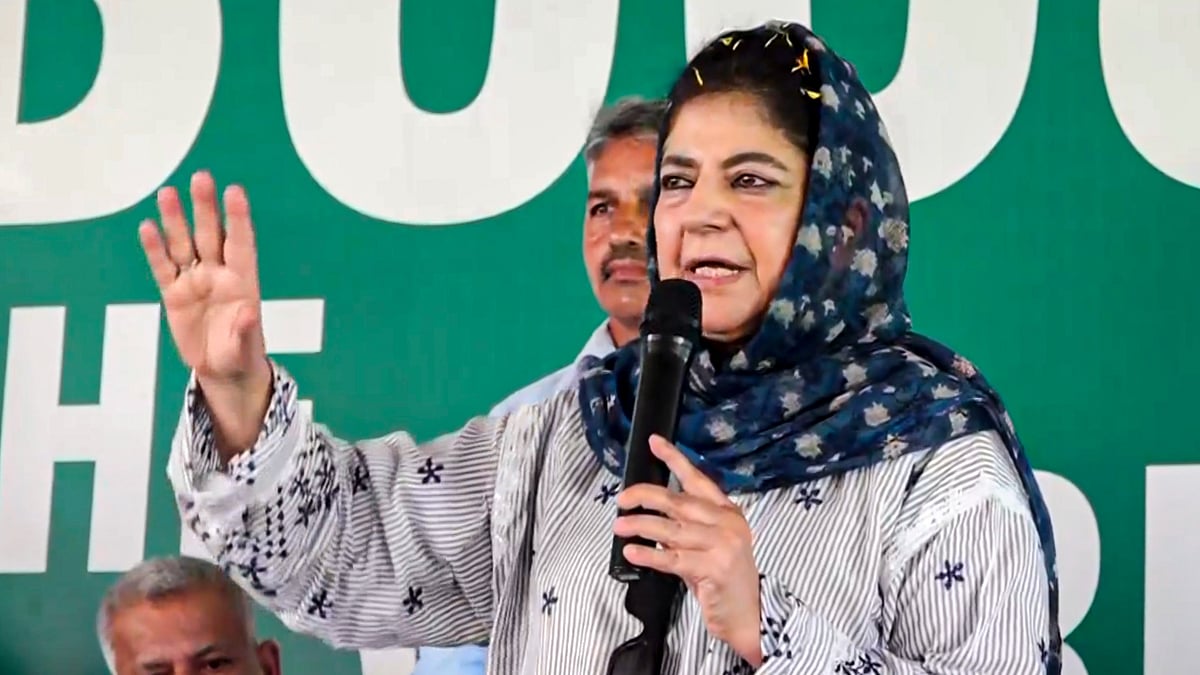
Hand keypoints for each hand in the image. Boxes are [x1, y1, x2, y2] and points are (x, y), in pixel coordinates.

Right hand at [139, 171, 270, 450]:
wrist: (222, 370)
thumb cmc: (240, 355)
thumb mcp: (246, 348)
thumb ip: (247, 331)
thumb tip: (249, 314)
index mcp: (243, 282)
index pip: (241, 243)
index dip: (238, 218)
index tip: (235, 191)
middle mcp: (219, 275)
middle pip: (211, 235)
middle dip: (205, 208)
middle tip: (201, 178)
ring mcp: (195, 281)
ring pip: (184, 245)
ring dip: (176, 220)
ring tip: (167, 193)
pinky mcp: (174, 294)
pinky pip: (163, 267)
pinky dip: (155, 249)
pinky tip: (148, 228)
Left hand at [613, 436, 762, 666]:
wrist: (747, 615)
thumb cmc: (723, 580)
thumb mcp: (707, 546)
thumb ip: (684, 528)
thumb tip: (651, 516)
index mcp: (728, 512)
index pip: (697, 480)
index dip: (674, 459)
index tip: (655, 443)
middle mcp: (728, 524)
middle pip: (679, 502)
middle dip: (645, 497)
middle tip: (622, 500)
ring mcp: (723, 545)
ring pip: (672, 529)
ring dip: (641, 526)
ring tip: (621, 526)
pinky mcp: (714, 569)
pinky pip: (672, 558)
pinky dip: (649, 554)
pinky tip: (632, 551)